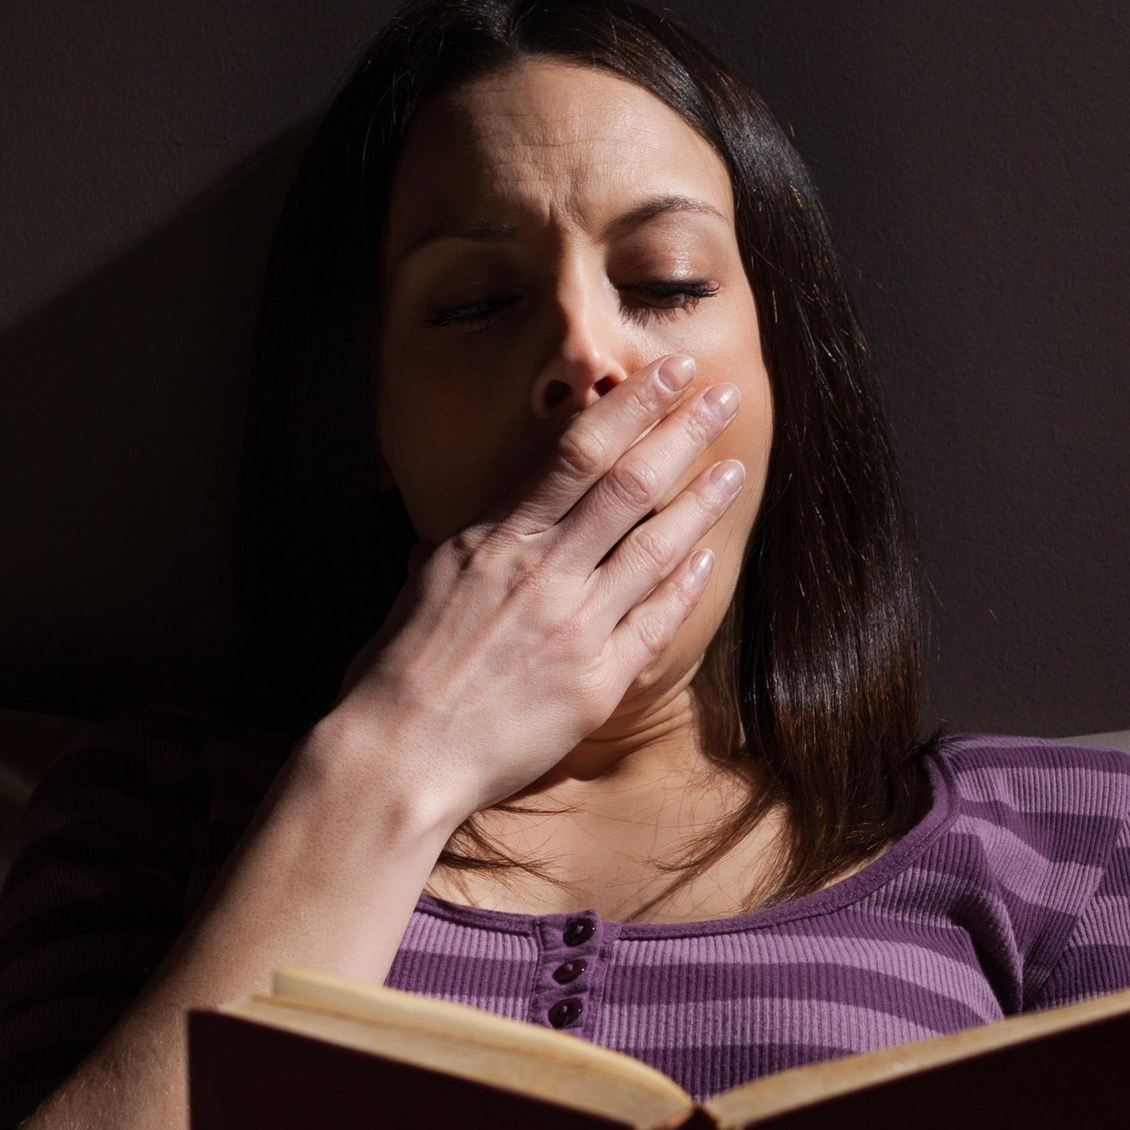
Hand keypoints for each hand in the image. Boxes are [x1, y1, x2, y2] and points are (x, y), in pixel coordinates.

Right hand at [318, 353, 749, 829]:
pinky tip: (707, 558)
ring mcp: (574, 627)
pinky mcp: (596, 683)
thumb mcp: (418, 589)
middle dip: (682, 433)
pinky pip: (655, 623)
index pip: (575, 454)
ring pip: (655, 547)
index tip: (667, 374)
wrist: (400, 756)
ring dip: (701, 503)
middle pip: (629, 484)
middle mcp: (542, 573)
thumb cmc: (394, 674)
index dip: (630, 407)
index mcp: (495, 540)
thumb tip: (453, 537)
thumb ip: (453, 554)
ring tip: (734, 469)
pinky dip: (684, 586)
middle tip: (722, 395)